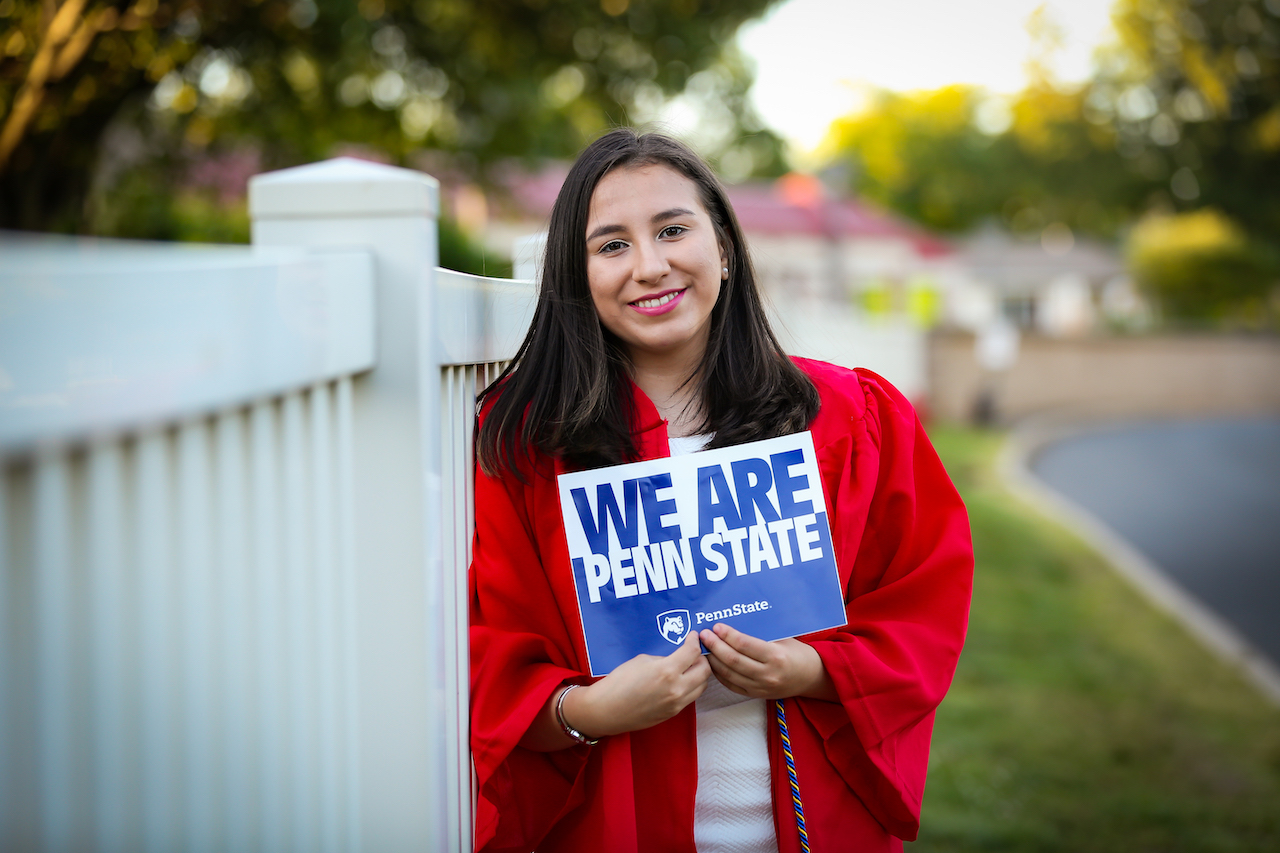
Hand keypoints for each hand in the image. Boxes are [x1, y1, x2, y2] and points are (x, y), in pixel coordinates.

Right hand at [564, 632, 710, 737]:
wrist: (607, 710)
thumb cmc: (619, 682)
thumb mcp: (642, 660)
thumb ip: (663, 659)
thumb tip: (675, 660)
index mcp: (667, 671)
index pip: (693, 652)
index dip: (694, 641)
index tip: (692, 636)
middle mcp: (677, 688)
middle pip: (705, 670)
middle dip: (702, 658)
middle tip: (694, 652)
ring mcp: (676, 703)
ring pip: (702, 686)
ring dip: (699, 674)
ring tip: (690, 667)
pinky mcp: (673, 713)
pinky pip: (690, 697)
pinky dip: (691, 687)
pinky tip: (680, 681)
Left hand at [699, 624, 836, 701]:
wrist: (810, 677)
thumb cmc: (797, 653)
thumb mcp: (784, 638)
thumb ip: (761, 634)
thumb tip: (735, 622)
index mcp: (775, 656)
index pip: (744, 645)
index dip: (727, 635)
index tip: (716, 626)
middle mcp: (767, 674)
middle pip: (733, 660)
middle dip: (715, 646)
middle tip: (704, 635)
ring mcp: (760, 687)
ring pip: (729, 674)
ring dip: (713, 660)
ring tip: (704, 647)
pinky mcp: (755, 695)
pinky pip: (731, 685)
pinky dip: (719, 674)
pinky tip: (712, 662)